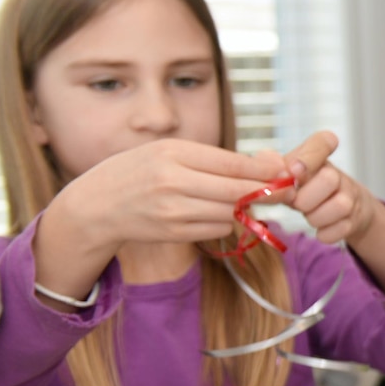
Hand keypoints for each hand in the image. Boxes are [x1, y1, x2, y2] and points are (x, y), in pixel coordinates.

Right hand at [40, 138, 283, 272]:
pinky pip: (217, 228)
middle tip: (286, 192)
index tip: (287, 173)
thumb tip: (267, 164)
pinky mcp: (175, 233)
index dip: (265, 171)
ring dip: (244, 209)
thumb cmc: (138, 171)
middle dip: (267, 193)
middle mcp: (173, 182)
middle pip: (237, 191)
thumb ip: (213, 158)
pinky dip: (225, 221)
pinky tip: (216, 212)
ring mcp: (174, 211)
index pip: (232, 164)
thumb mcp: (168, 152)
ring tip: (243, 200)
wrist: (96, 205)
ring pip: (231, 213)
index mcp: (174, 154)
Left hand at [271, 131, 379, 244]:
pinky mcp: (354, 220)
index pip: (323, 141)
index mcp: (318, 157)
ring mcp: (350, 197)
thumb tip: (263, 168)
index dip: (309, 156)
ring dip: (315, 217)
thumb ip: (271, 165)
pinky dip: (325, 234)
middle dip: (305, 198)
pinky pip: (341, 229)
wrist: (341, 208)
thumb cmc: (306, 187)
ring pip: (339, 206)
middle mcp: (338, 174)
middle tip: (296, 202)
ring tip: (308, 215)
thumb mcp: (288, 172)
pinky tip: (320, 228)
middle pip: (330, 178)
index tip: (294, 169)